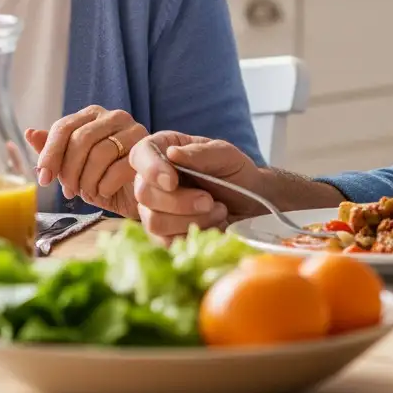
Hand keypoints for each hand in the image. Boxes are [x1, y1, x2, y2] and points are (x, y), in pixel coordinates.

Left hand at [25, 106, 147, 218]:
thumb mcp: (74, 167)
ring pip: (100, 153)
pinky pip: (118, 168)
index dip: (50, 154)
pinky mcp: (148, 149)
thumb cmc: (104, 178)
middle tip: (69, 191)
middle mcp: (114, 116)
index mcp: (92, 115)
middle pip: (81, 139)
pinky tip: (104, 193)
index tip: (43, 179)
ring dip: (87, 181)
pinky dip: (105, 187)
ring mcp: (134, 130)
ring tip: (88, 193)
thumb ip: (53, 150)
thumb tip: (29, 133)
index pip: (64, 127)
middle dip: (69, 171)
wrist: (140, 195)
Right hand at [129, 130, 268, 243]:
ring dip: (189, 220)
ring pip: (153, 221)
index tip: (173, 182)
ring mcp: (155, 208)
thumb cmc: (235, 172)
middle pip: (144, 193)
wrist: (252, 204)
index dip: (151, 169)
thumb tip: (171, 153)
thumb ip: (200, 153)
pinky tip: (211, 226)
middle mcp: (152, 178)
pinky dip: (191, 236)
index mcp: (162, 150)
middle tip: (209, 201)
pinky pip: (165, 242)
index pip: (140, 155)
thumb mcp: (225, 155)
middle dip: (179, 202)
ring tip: (217, 211)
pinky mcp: (164, 234)